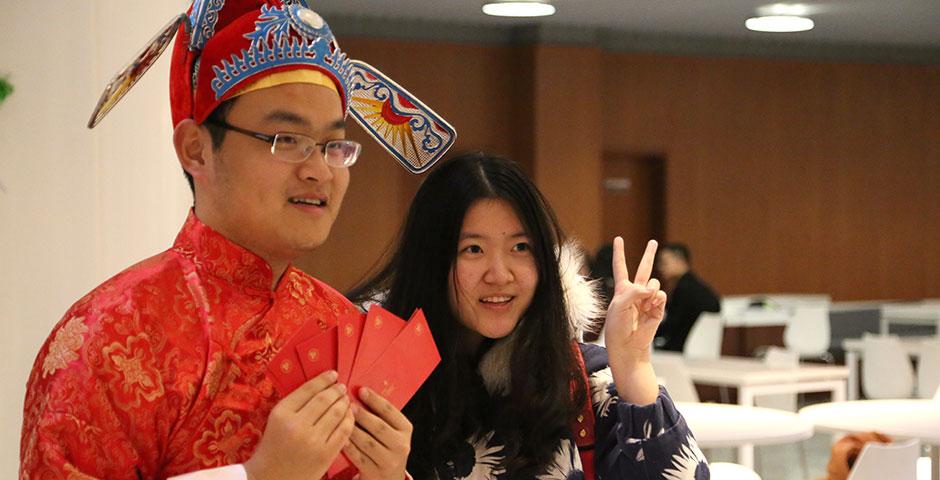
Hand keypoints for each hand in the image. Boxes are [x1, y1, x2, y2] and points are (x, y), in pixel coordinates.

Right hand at [244, 370, 353, 479]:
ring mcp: (313, 441)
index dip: (324, 379)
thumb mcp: (276, 420)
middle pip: (325, 399)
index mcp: (282, 413)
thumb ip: (295, 404)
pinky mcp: (325, 454)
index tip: (333, 375)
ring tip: (346, 400)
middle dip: (337, 390)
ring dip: (345, 403)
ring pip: (337, 413)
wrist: (270, 479)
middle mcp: (297, 425)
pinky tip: (349, 416)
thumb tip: (323, 385)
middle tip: (341, 387)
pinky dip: (349, 420)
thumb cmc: (273, 447)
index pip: (308, 389)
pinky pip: (344, 431)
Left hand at [343, 387, 412, 479]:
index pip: (390, 411)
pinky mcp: (375, 473)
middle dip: (362, 414)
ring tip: (341, 419)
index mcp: (405, 429)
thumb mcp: (391, 432)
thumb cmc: (386, 448)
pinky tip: (340, 439)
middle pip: (379, 426)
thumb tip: (360, 393)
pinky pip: (359, 457)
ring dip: (352, 430)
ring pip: (367, 442)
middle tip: (348, 404)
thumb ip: (380, 416)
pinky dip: (348, 447)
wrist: (388, 478)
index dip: (375, 399)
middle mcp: (401, 445)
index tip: (361, 390)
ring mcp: (389, 460)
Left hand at [603, 237, 666, 403]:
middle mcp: (635, 292)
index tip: (619, 239)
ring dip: (650, 290)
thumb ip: (633, 292)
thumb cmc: (617, 327)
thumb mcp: (619, 305)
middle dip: (649, 254)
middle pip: (644, 269)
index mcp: (621, 290)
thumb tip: (651, 289)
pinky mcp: (658, 308)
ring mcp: (648, 300)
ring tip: (645, 302)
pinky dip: (657, 299)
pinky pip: (661, 295)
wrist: (627, 346)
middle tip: (653, 241)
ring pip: (654, 283)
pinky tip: (651, 307)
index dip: (619, 253)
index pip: (620, 267)